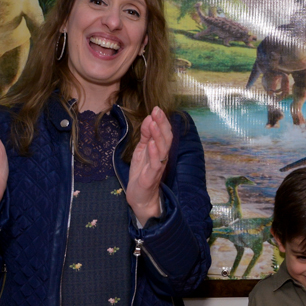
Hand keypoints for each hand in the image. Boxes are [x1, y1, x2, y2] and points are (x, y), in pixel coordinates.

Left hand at [126, 106, 172, 226]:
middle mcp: (162, 157)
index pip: (164, 133)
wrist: (140, 196)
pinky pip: (156, 164)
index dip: (161, 121)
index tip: (156, 108)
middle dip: (162, 124)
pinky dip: (154, 153)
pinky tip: (151, 144)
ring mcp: (158, 166)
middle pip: (166, 138)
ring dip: (158, 135)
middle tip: (157, 111)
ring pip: (163, 149)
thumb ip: (145, 136)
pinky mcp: (152, 176)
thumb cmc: (141, 173)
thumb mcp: (141, 151)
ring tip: (154, 123)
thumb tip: (149, 119)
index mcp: (159, 150)